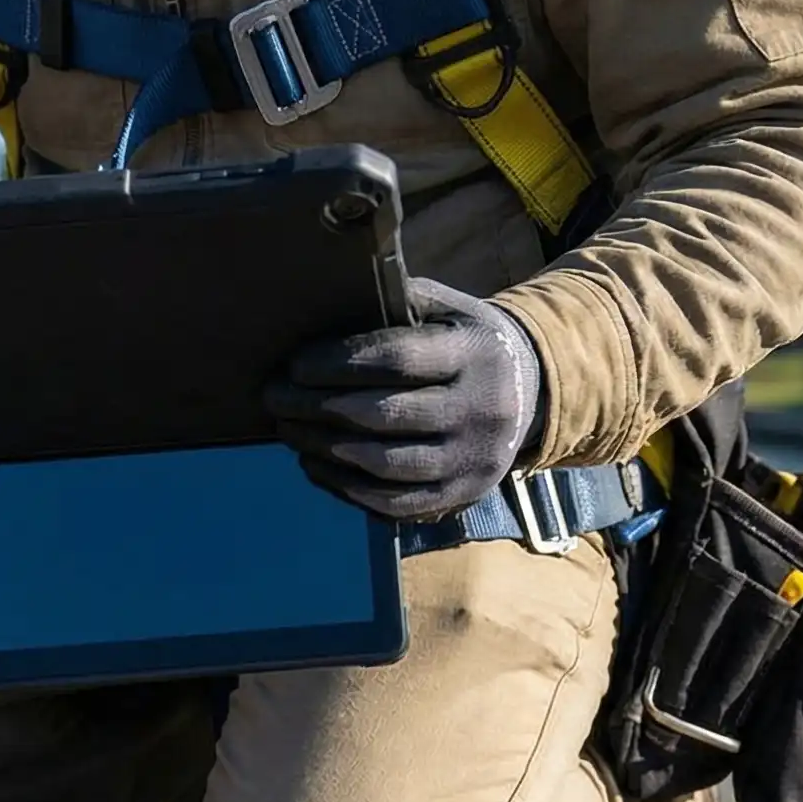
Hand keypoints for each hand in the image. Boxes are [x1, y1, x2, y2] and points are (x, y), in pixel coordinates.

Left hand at [263, 277, 546, 520]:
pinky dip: (343, 486)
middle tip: (272, 396)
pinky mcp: (462, 496)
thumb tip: (324, 298)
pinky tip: (311, 462)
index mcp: (475, 353)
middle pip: (384, 415)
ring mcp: (473, 459)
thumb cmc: (463, 340)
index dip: (337, 363)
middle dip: (317, 406)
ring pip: (384, 464)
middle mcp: (481, 409)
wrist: (530, 390)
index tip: (293, 363)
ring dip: (322, 448)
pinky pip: (393, 503)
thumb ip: (396, 302)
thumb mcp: (446, 307)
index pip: (398, 359)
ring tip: (285, 427)